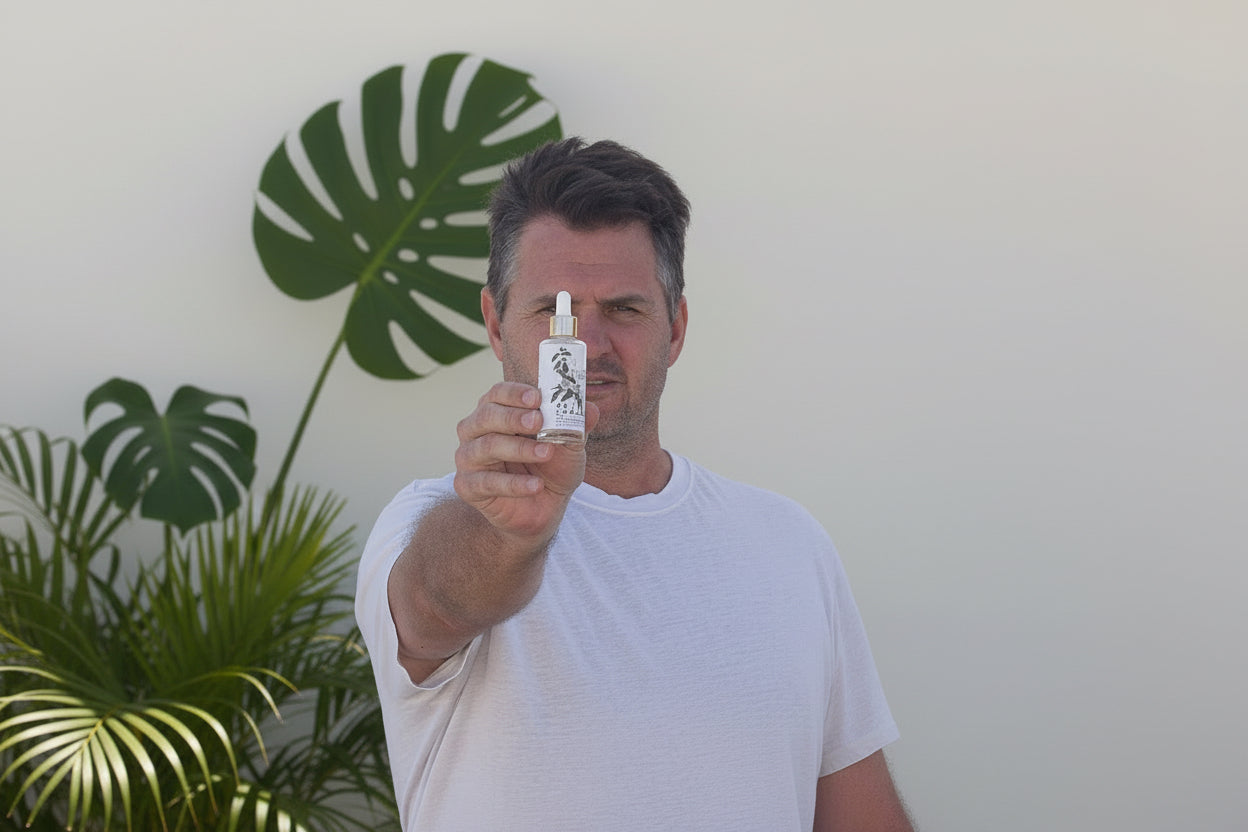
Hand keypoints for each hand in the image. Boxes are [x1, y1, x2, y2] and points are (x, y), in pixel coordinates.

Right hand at [452, 382, 598, 544]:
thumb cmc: (551, 468)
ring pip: (487, 446)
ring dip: (519, 448)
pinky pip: (488, 482)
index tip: (538, 398)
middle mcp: (476, 430)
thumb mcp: (569, 446)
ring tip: (546, 453)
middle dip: (514, 418)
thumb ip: (576, 426)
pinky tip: (536, 485)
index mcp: (497, 411)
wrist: (544, 508)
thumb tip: (590, 408)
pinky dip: (514, 484)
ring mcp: (469, 457)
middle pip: (487, 415)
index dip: (515, 393)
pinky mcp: (468, 486)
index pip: (498, 393)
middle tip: (538, 421)